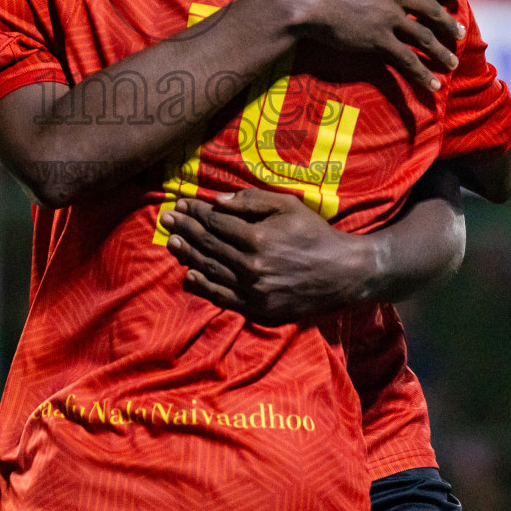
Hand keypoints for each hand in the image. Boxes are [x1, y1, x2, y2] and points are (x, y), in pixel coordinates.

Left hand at [158, 189, 377, 323]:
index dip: (195, 212)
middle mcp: (251, 265)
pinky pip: (224, 297)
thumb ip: (252, 201)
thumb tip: (218, 201)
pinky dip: (204, 287)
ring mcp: (253, 290)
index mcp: (257, 237)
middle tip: (166, 220)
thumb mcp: (288, 206)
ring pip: (211, 270)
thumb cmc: (316, 234)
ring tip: (172, 243)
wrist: (344, 273)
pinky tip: (189, 276)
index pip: (215, 222)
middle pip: (208, 245)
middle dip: (185, 229)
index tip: (180, 204)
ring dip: (188, 256)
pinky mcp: (259, 308)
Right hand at [269, 0, 464, 91]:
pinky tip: (432, 85)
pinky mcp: (378, 41)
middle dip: (448, 23)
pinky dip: (422, 75)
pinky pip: (407, 60)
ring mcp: (388, 19)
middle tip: (459, 32)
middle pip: (431, 10)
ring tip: (451, 62)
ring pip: (424, 37)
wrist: (300, 1)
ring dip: (440, 51)